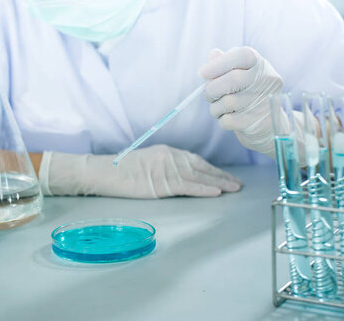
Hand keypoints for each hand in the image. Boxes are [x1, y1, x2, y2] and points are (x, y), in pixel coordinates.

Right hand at [39, 144, 241, 198]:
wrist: (106, 171)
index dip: (212, 168)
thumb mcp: (147, 162)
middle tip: (238, 183)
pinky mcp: (162, 183)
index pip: (195, 160)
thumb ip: (164, 166)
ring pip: (199, 177)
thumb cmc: (122, 169)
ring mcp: (167, 170)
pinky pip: (188, 187)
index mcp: (167, 151)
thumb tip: (179, 175)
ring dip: (219, 183)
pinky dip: (204, 189)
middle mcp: (171, 158)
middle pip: (202, 166)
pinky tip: (216, 192)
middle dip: (222, 175)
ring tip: (234, 189)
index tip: (224, 175)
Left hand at [198, 47, 283, 158]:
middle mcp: (268, 81)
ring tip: (219, 107)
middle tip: (209, 94)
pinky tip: (227, 117)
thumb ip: (225, 64)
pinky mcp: (258, 123)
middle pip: (233, 79)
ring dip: (215, 107)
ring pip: (227, 102)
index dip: (219, 63)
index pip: (243, 55)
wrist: (265, 125)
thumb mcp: (239, 75)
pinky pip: (228, 120)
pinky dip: (221, 119)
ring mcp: (265, 103)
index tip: (201, 72)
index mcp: (262, 66)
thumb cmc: (246, 95)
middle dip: (212, 88)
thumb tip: (213, 54)